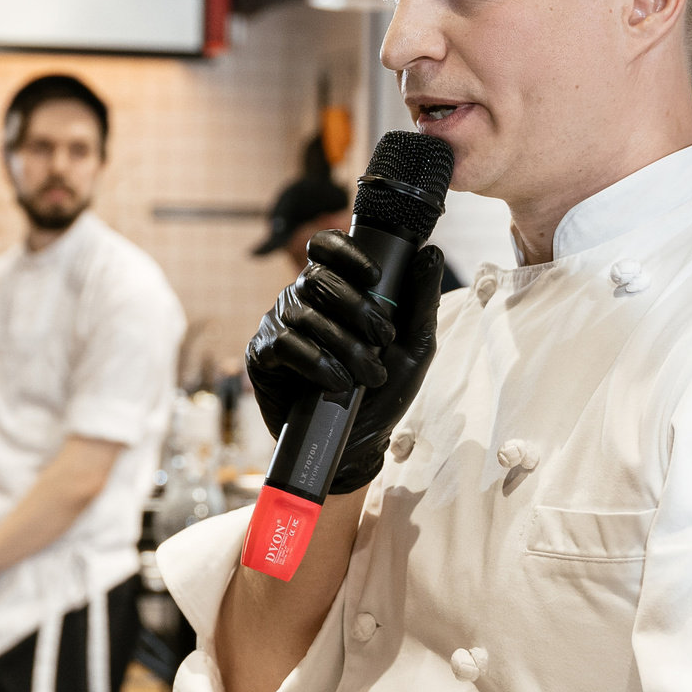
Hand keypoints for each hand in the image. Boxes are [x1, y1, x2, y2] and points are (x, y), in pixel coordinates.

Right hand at [245, 235, 446, 495]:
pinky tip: (335, 382)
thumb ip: (421, 302)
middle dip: (356, 308)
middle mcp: (301, 300)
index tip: (375, 277)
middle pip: (316, 277)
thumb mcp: (413, 349)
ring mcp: (278, 325)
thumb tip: (430, 254)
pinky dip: (316, 363)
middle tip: (382, 339)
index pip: (325, 247)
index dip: (345, 253)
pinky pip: (284, 344)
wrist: (355, 444)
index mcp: (334, 290)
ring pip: (304, 313)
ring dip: (343, 345)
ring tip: (366, 376)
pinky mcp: (261, 355)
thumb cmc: (383, 393)